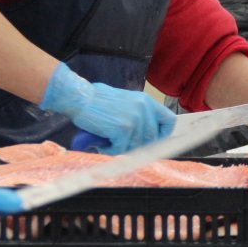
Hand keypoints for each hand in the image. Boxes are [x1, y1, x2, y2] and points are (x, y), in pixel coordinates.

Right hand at [40, 63, 175, 154]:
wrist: (79, 97)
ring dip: (120, 148)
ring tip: (107, 141)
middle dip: (136, 145)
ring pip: (135, 146)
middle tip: (121, 144)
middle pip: (151, 138)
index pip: (168, 120)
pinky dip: (110, 149)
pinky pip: (121, 149)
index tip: (155, 141)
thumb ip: (138, 114)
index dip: (163, 134)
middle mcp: (144, 109)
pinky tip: (102, 143)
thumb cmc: (97, 100)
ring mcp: (134, 119)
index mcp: (146, 101)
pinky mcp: (123, 129)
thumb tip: (146, 133)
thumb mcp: (125, 101)